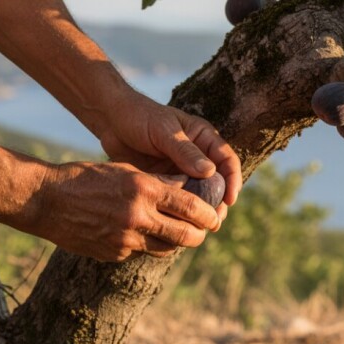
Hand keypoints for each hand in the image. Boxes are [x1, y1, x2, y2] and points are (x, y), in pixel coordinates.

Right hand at [29, 161, 219, 261]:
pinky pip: (141, 251)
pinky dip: (148, 244)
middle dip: (199, 236)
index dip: (209, 215)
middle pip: (185, 236)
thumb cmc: (84, 177)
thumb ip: (156, 180)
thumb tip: (186, 184)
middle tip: (204, 232)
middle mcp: (138, 216)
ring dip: (176, 243)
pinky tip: (144, 235)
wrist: (45, 201)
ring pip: (166, 248)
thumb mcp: (123, 169)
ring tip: (180, 235)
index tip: (216, 218)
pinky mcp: (114, 254)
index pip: (190, 207)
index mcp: (143, 189)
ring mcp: (126, 239)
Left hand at [98, 91, 241, 217]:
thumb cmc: (139, 117)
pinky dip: (182, 211)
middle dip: (219, 202)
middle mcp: (198, 156)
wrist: (111, 121)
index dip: (233, 181)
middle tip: (215, 220)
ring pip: (200, 194)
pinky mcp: (168, 181)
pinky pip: (180, 199)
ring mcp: (183, 170)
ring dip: (202, 210)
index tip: (229, 200)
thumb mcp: (163, 130)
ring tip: (199, 226)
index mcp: (204, 138)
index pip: (227, 161)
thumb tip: (211, 172)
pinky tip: (179, 222)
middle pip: (218, 183)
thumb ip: (185, 151)